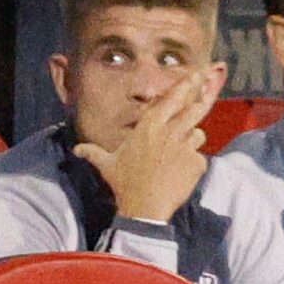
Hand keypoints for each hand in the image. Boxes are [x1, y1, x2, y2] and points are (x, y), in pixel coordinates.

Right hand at [74, 68, 217, 222]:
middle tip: (206, 92)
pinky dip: (193, 165)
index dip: (185, 86)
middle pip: (193, 109)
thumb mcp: (107, 165)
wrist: (144, 208)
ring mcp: (185, 146)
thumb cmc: (124, 183)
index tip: (195, 76)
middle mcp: (169, 131)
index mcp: (149, 127)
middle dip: (201, 100)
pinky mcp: (196, 163)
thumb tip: (78, 149)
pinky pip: (200, 158)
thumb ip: (93, 152)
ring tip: (180, 152)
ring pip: (199, 134)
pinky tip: (181, 175)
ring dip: (193, 139)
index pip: (171, 99)